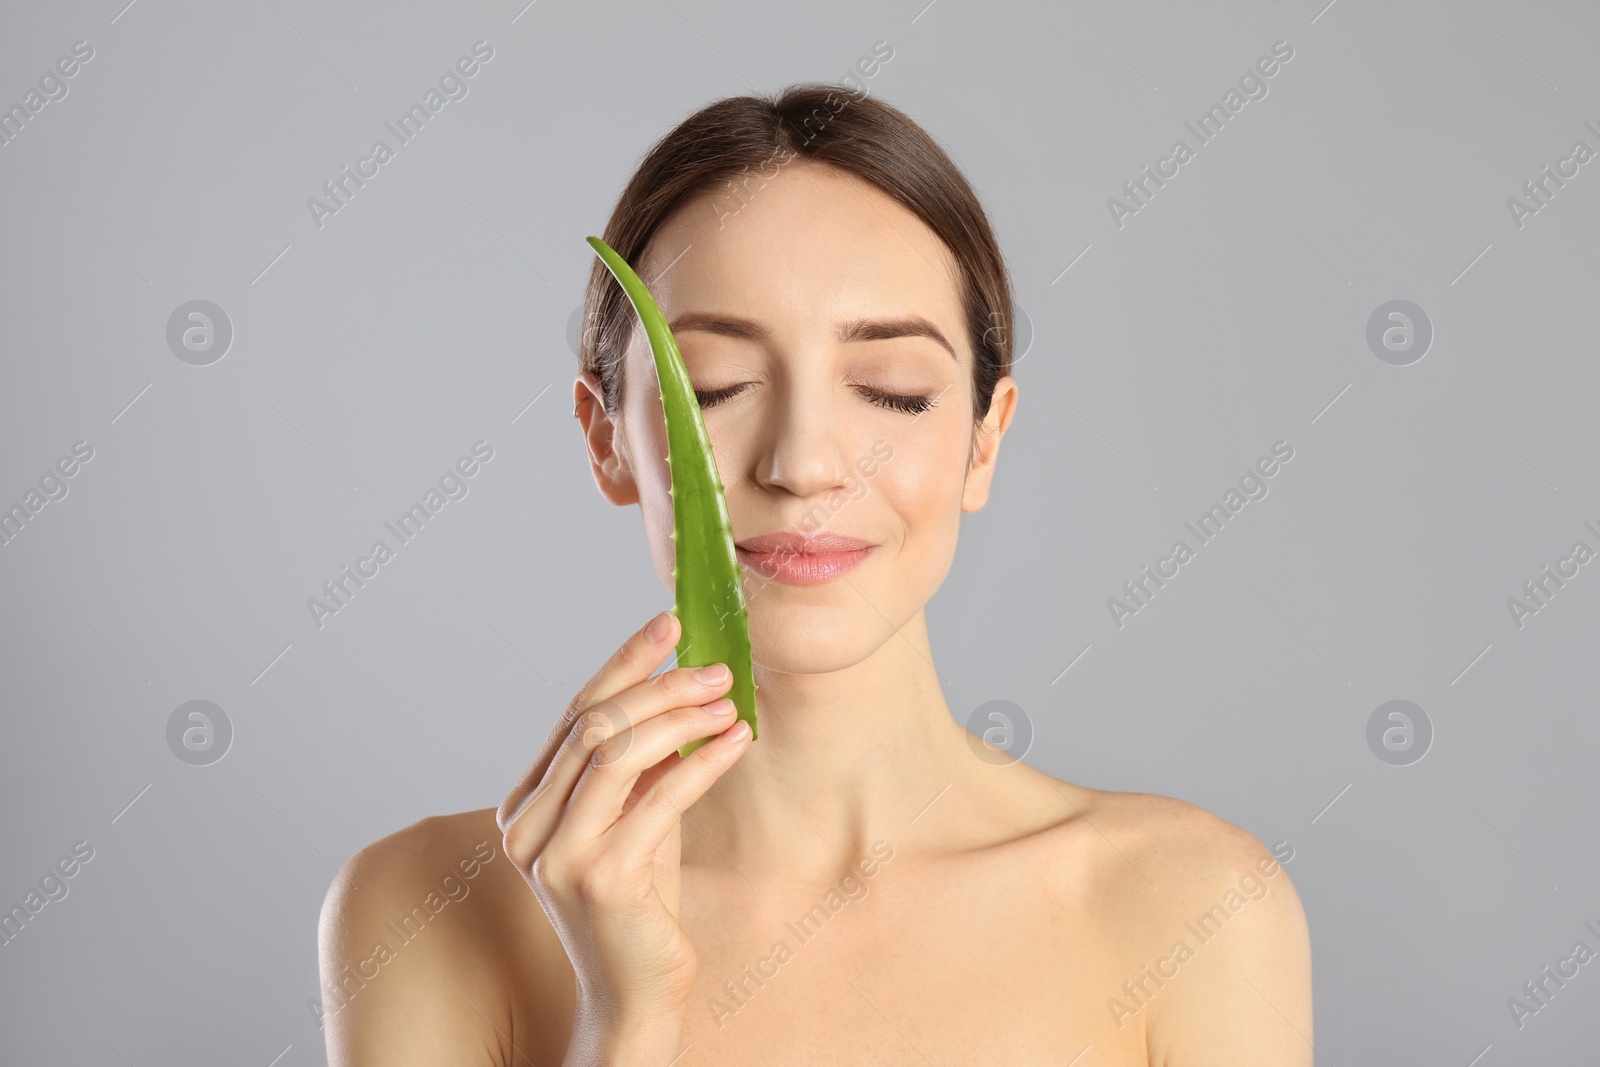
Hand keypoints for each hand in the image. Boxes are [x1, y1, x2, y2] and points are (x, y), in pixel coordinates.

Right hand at [498, 610, 752, 1049]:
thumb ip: (640, 766)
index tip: (669, 624)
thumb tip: (680, 691)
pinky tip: (735, 743)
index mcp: (525, 805)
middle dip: (660, 684)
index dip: (624, 662)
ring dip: (681, 717)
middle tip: (716, 667)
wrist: (635, 994)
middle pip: (594, 724)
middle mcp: (528, 827)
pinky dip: (701, 761)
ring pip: (617, 751)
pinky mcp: (601, 879)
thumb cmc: (638, 905)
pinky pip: (657, 797)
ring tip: (728, 702)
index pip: (574, 712)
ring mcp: (558, 854)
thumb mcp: (634, 819)